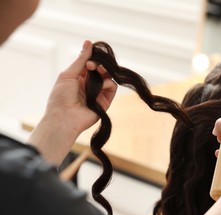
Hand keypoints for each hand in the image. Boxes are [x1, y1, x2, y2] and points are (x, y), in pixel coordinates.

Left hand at [28, 40, 117, 164]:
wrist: (64, 118)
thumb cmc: (61, 97)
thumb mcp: (69, 74)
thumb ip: (81, 59)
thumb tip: (88, 42)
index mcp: (77, 78)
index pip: (89, 64)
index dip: (92, 59)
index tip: (89, 59)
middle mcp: (88, 85)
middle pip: (100, 69)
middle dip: (98, 64)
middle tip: (92, 66)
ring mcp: (97, 93)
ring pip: (107, 77)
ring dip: (104, 72)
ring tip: (97, 72)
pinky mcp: (105, 102)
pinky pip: (112, 88)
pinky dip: (109, 83)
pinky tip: (102, 84)